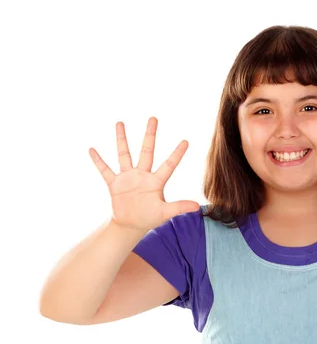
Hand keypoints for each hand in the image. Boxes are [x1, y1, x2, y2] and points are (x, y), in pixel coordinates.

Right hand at [89, 117, 199, 231]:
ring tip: (120, 123)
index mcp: (156, 182)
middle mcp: (142, 175)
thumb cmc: (149, 218)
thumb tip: (198, 206)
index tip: (186, 141)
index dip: (177, 154)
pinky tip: (92, 149)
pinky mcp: (114, 184)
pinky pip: (105, 170)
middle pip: (147, 151)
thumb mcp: (165, 213)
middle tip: (153, 118)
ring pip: (124, 154)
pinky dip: (98, 161)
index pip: (169, 165)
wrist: (130, 225)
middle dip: (150, 135)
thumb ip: (179, 207)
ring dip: (122, 139)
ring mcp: (128, 178)